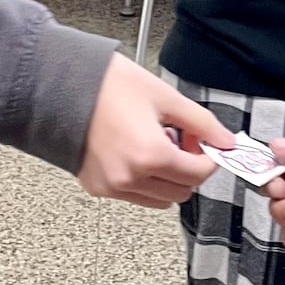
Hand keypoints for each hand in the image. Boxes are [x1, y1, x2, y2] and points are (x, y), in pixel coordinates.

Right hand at [78, 57, 235, 208]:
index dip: (210, 157)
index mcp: (150, 155)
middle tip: (184, 141)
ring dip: (168, 178)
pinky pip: (134, 195)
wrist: (59, 85)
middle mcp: (130, 177)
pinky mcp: (97, 187)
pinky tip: (137, 151)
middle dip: (190, 169)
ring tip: (157, 144)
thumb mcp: (164, 96)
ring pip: (160, 199)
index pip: (199, 174)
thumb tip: (225, 140)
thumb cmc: (105, 85)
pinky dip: (145, 180)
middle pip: (182, 191)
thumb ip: (201, 122)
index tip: (207, 142)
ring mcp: (112, 186)